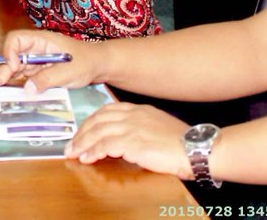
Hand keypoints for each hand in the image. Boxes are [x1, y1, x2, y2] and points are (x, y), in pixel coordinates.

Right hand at [0, 30, 95, 93]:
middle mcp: (35, 50)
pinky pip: (20, 78)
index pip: (17, 40)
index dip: (11, 53)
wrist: (98, 65)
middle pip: (10, 57)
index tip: (15, 67)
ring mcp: (35, 62)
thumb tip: (28, 89)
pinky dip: (8, 84)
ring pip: (12, 69)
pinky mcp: (37, 73)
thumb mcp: (70, 71)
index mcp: (41, 41)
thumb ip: (48, 79)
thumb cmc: (87, 61)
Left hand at [64, 102, 191, 179]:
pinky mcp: (132, 141)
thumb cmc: (181, 143)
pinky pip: (105, 145)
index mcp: (139, 110)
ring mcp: (132, 126)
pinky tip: (87, 158)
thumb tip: (128, 141)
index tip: (83, 131)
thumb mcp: (158, 128)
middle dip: (82, 132)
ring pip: (98, 131)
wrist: (195, 148)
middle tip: (71, 144)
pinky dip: (93, 151)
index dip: (91, 121)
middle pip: (98, 119)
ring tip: (74, 153)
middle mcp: (133, 114)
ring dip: (82, 143)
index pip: (107, 110)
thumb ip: (141, 129)